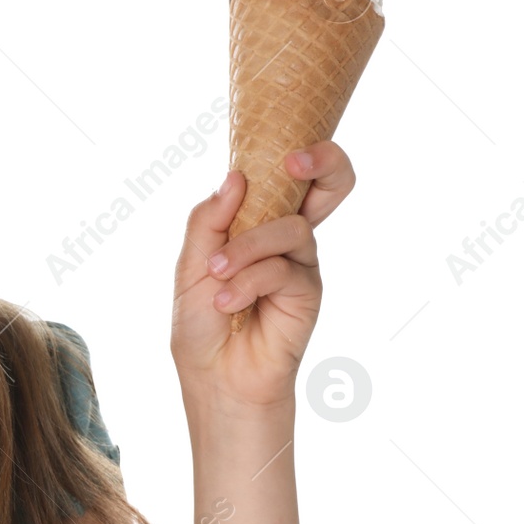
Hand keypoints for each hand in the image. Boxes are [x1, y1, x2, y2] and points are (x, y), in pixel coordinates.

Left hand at [170, 140, 355, 406]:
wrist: (214, 375)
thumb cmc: (201, 321)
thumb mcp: (191, 264)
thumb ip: (209, 220)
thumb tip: (236, 177)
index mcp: (256, 221)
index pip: (287, 176)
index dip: (299, 153)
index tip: (284, 149)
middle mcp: (286, 237)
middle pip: (331, 184)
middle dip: (323, 162)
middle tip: (295, 162)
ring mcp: (301, 263)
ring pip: (288, 228)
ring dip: (245, 249)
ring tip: (217, 276)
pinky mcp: (309, 292)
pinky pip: (281, 269)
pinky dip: (247, 282)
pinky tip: (227, 303)